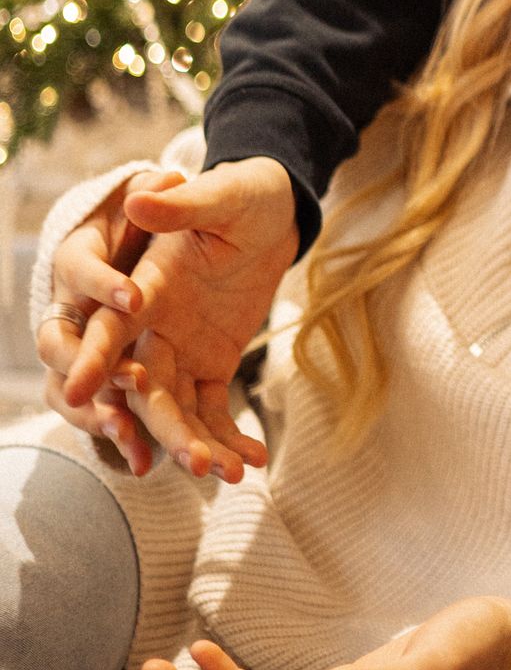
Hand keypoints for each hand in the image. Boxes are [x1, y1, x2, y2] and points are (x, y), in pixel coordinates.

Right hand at [41, 157, 298, 480]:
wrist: (274, 212)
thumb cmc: (244, 194)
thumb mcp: (223, 195)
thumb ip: (182, 206)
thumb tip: (138, 199)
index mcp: (145, 284)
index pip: (110, 326)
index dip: (96, 356)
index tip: (78, 389)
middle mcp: (152, 325)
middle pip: (141, 385)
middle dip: (160, 425)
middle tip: (189, 461)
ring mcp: (179, 348)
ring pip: (175, 408)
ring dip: (197, 443)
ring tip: (227, 475)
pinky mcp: (209, 362)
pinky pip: (212, 408)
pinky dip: (229, 436)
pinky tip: (254, 460)